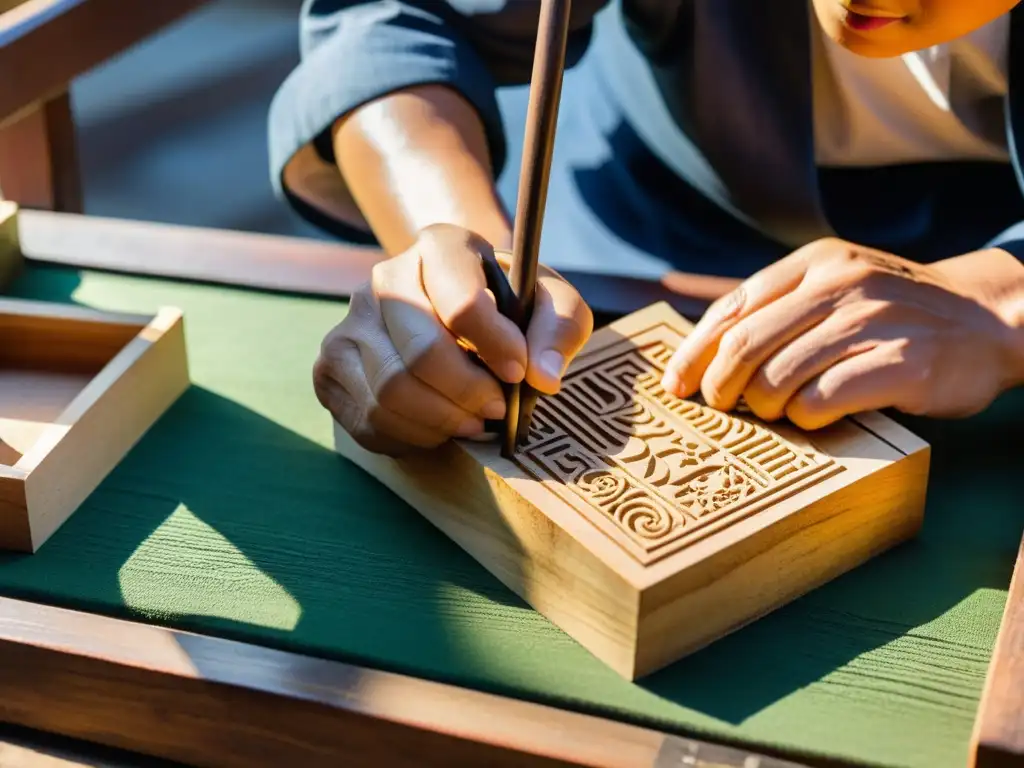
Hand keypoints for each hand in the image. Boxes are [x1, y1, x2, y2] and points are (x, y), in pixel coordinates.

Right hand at [314, 223, 592, 454]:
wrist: (452, 310)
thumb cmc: (506, 307)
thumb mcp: (551, 303)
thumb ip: (560, 328)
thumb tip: (541, 376)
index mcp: (440, 247)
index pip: (461, 304)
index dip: (497, 348)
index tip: (519, 372)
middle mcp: (383, 278)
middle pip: (421, 356)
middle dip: (468, 394)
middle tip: (496, 409)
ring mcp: (348, 324)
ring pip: (391, 394)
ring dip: (444, 421)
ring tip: (473, 420)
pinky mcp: (330, 369)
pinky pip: (369, 421)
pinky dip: (413, 436)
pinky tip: (439, 424)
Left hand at [660, 238, 1023, 428]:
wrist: (988, 319)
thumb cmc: (895, 313)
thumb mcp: (838, 286)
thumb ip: (781, 306)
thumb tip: (706, 351)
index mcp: (815, 263)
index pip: (732, 308)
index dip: (694, 351)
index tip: (677, 383)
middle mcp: (840, 286)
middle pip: (745, 345)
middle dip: (719, 386)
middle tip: (719, 408)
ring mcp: (872, 323)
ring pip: (777, 377)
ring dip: (762, 407)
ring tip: (772, 414)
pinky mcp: (900, 365)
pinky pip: (822, 400)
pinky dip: (803, 418)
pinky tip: (810, 419)